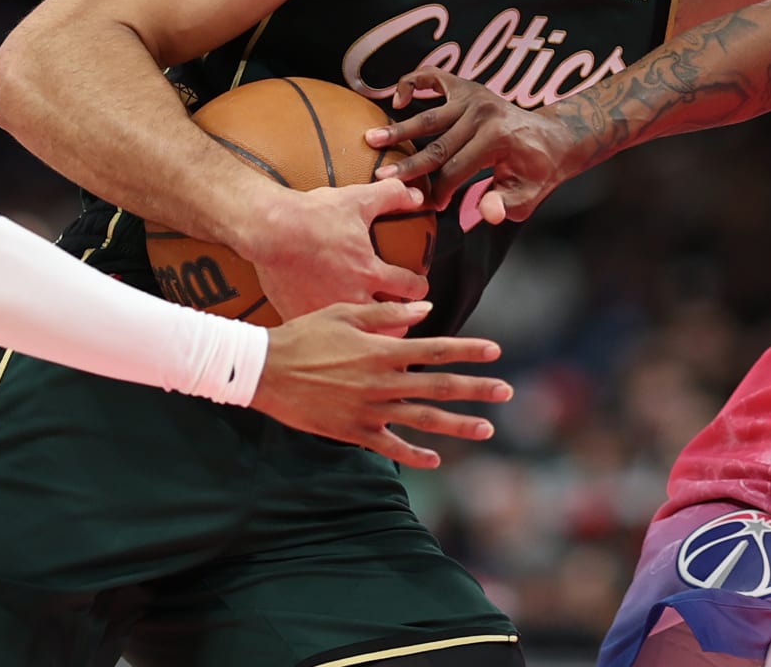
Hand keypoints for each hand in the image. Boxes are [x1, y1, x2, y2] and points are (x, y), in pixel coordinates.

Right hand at [240, 176, 431, 320]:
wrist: (269, 229)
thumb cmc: (312, 215)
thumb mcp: (358, 199)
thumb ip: (392, 196)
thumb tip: (417, 195)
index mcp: (370, 272)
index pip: (411, 289)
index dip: (419, 288)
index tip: (417, 288)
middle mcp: (352, 296)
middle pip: (392, 322)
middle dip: (402, 318)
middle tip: (402, 314)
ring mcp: (326, 310)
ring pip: (360, 335)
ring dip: (372, 332)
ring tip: (375, 329)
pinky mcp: (301, 315)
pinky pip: (324, 336)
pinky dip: (332, 335)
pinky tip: (335, 332)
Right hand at [253, 299, 512, 469]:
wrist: (262, 370)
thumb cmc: (303, 334)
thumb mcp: (344, 313)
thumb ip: (389, 313)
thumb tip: (428, 310)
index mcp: (383, 350)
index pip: (438, 349)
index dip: (470, 350)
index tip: (497, 352)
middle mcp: (382, 381)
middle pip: (440, 387)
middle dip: (477, 390)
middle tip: (508, 393)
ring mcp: (369, 409)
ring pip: (423, 421)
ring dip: (457, 425)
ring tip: (486, 429)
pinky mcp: (352, 431)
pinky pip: (390, 446)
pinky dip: (414, 453)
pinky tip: (436, 459)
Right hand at [365, 68, 577, 227]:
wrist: (553, 136)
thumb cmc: (538, 171)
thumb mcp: (529, 195)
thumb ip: (506, 205)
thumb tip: (486, 213)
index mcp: (498, 139)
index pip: (456, 170)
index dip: (439, 192)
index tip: (427, 206)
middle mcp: (484, 113)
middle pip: (438, 145)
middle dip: (408, 164)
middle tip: (380, 177)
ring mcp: (474, 96)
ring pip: (429, 116)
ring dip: (399, 128)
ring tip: (372, 138)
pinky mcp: (467, 86)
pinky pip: (433, 77)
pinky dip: (412, 83)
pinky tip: (397, 99)